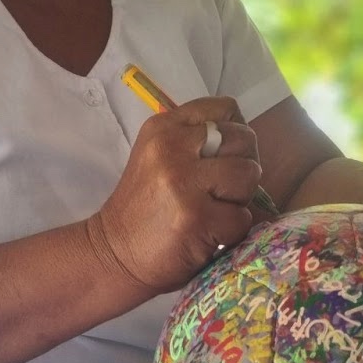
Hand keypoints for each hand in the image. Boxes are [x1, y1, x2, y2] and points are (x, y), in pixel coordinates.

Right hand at [88, 96, 261, 292]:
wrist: (114, 254)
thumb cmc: (144, 208)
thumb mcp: (159, 157)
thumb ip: (195, 141)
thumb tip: (245, 141)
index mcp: (164, 128)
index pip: (225, 109)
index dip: (236, 134)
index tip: (223, 157)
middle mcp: (172, 148)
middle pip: (243, 140)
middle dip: (241, 168)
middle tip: (218, 191)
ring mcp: (184, 182)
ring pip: (248, 175)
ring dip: (239, 200)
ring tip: (212, 211)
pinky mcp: (197, 217)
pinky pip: (242, 217)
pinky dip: (231, 230)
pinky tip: (207, 234)